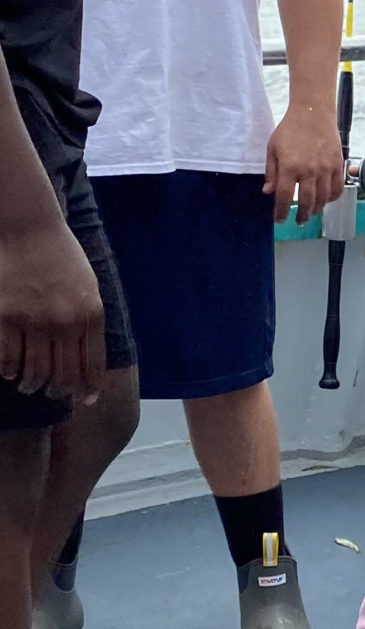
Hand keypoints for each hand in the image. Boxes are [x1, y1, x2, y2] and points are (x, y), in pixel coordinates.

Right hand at [0, 212, 104, 401]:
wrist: (28, 226)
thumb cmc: (59, 254)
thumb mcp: (87, 286)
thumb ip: (88, 319)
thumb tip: (85, 356)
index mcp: (90, 314)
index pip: (92, 365)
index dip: (88, 388)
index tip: (84, 401)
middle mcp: (65, 322)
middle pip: (64, 375)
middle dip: (60, 391)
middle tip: (53, 394)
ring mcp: (34, 321)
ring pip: (35, 372)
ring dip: (32, 385)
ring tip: (29, 386)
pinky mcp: (5, 317)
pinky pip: (6, 359)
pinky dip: (8, 371)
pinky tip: (9, 371)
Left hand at [263, 103, 344, 225]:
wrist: (313, 113)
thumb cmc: (291, 128)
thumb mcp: (273, 148)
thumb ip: (271, 172)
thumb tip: (268, 191)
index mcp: (290, 166)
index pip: (285, 197)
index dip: (281, 212)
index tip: (279, 219)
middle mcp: (309, 170)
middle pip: (306, 202)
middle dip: (301, 215)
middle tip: (298, 220)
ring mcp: (326, 169)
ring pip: (323, 198)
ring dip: (316, 209)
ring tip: (311, 212)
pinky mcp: (337, 165)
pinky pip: (337, 188)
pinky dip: (332, 198)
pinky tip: (326, 200)